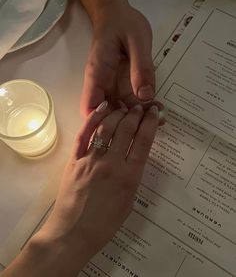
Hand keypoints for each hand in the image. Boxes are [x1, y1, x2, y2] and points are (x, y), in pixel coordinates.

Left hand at [40, 101, 158, 272]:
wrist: (73, 233)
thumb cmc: (105, 224)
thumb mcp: (129, 202)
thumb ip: (132, 177)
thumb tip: (133, 158)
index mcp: (129, 176)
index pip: (143, 141)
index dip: (151, 123)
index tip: (154, 112)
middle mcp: (111, 163)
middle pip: (126, 130)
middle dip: (136, 114)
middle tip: (140, 107)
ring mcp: (91, 159)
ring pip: (106, 127)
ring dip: (117, 113)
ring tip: (123, 107)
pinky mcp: (74, 159)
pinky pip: (83, 134)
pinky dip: (93, 118)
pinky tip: (102, 108)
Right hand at [80, 2, 160, 116]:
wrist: (117, 14)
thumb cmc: (123, 22)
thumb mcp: (137, 40)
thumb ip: (141, 68)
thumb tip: (145, 97)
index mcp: (97, 74)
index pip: (89, 108)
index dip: (101, 124)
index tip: (122, 130)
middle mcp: (101, 85)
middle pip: (105, 115)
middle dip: (124, 126)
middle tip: (150, 125)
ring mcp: (111, 86)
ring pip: (119, 111)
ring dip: (136, 119)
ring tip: (159, 119)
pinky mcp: (121, 85)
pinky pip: (129, 101)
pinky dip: (141, 108)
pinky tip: (157, 110)